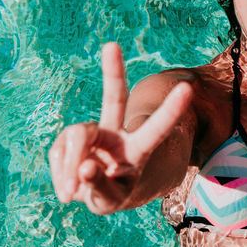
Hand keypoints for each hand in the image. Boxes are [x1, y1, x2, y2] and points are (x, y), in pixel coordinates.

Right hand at [48, 43, 193, 214]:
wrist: (96, 191)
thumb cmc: (111, 194)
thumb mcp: (110, 200)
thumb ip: (99, 187)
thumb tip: (84, 168)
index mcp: (138, 149)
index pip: (156, 129)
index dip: (170, 110)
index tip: (187, 87)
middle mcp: (117, 134)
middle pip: (114, 99)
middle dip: (113, 72)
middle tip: (112, 45)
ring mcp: (93, 134)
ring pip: (76, 136)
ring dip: (69, 167)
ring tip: (69, 195)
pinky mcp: (68, 140)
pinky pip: (58, 152)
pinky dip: (60, 175)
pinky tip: (67, 189)